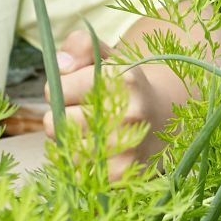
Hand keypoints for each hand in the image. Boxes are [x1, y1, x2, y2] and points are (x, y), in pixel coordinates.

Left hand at [54, 27, 195, 177]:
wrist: (165, 115)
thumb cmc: (123, 83)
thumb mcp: (106, 54)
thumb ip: (79, 45)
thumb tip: (61, 66)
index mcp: (122, 78)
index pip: (56, 89)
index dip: (60, 89)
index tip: (77, 89)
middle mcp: (129, 113)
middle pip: (55, 123)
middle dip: (61, 117)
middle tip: (83, 113)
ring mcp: (128, 146)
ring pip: (65, 151)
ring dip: (69, 143)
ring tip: (90, 132)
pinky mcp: (125, 173)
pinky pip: (79, 174)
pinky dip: (80, 165)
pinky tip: (97, 151)